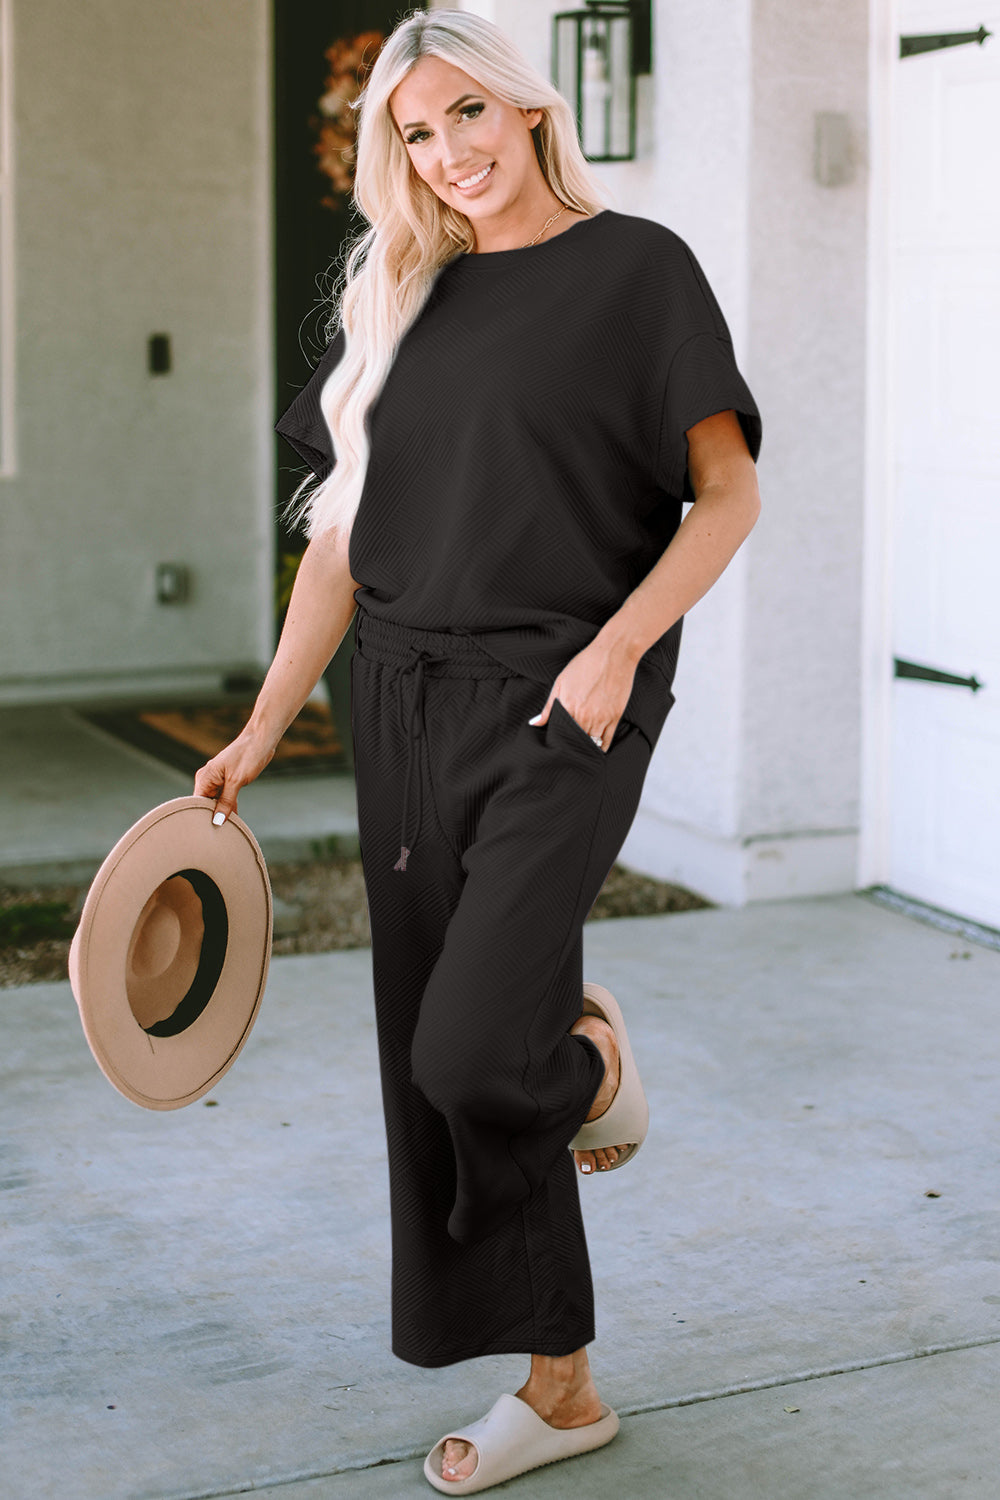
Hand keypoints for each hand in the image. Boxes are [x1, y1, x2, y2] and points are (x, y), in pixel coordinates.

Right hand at [193, 726, 276, 823]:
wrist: (260, 740)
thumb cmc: (247, 756)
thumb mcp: (236, 781)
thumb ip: (226, 801)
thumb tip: (217, 821)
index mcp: (205, 777)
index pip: (197, 803)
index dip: (201, 817)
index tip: (206, 832)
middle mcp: (208, 779)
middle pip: (205, 804)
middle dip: (211, 817)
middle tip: (218, 835)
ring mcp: (218, 780)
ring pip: (216, 802)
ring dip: (222, 814)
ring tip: (226, 831)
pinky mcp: (229, 781)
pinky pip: (225, 798)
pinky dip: (229, 808)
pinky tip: (235, 820)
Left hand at [527, 634, 635, 752]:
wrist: (613, 654)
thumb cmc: (586, 664)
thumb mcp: (561, 682)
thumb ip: (549, 706)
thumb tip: (535, 723)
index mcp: (568, 707)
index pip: (559, 734)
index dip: (556, 742)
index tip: (554, 747)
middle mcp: (584, 716)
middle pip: (574, 742)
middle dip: (570, 747)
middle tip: (566, 753)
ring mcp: (601, 718)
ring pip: (591, 744)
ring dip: (585, 749)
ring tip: (579, 752)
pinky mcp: (615, 717)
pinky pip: (607, 741)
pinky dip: (601, 748)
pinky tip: (596, 750)